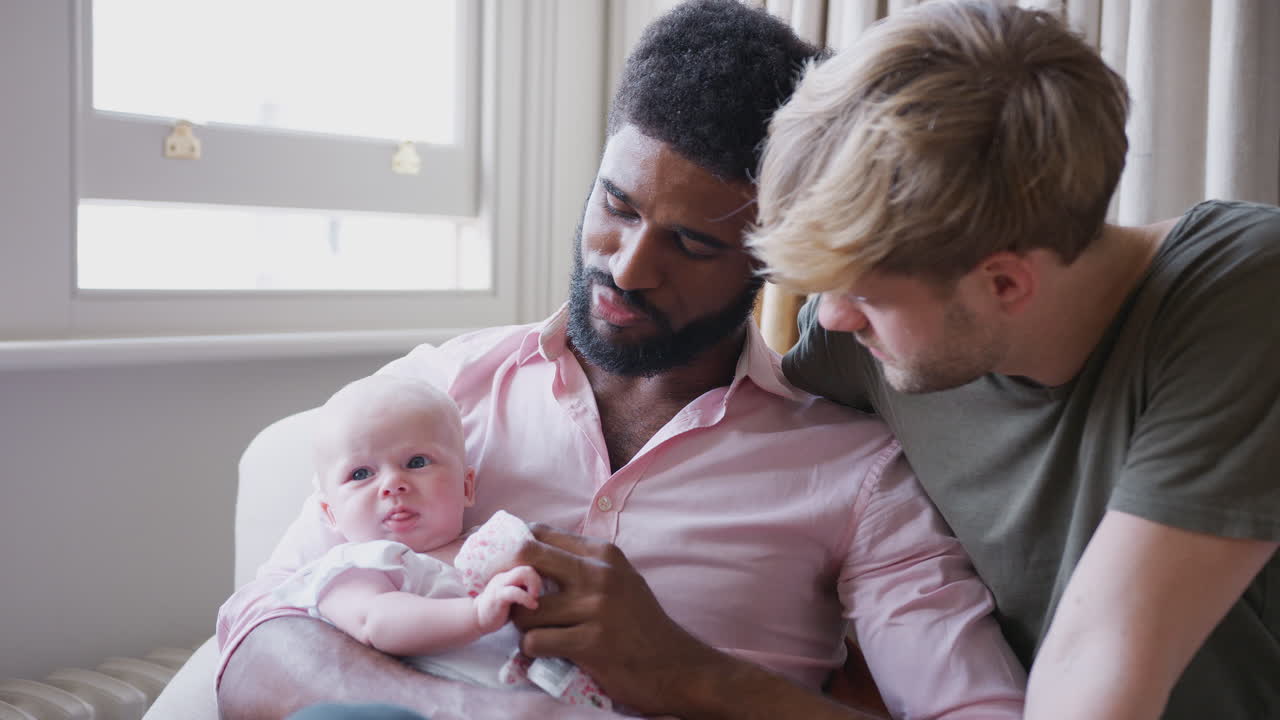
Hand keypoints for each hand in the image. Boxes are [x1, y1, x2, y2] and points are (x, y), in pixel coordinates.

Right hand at [475, 565, 541, 633]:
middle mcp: (505, 576)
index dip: (537, 578)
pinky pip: (514, 592)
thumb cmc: (500, 609)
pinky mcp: (498, 597)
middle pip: (527, 567)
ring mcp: (500, 585)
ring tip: (535, 599)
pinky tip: (532, 606)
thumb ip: (525, 590)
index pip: (528, 567)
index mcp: (509, 575)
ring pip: (522, 574)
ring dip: (534, 586)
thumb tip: (547, 590)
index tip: (538, 593)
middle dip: (537, 580)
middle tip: (537, 595)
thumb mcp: (514, 596)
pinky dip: (527, 598)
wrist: (477, 619)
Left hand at [510, 524, 723, 714]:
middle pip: (526, 556)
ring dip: (524, 627)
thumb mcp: (619, 579)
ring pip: (525, 611)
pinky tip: (551, 652)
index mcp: (603, 553)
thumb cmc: (640, 623)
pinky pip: (536, 642)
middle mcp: (599, 574)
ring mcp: (595, 608)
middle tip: (510, 600)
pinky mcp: (590, 643)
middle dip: (508, 579)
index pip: (540, 534)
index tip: (503, 566)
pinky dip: (535, 650)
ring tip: (539, 633)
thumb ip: (581, 563)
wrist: (674, 666)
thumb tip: (529, 548)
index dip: (513, 548)